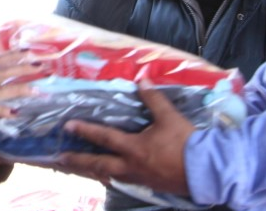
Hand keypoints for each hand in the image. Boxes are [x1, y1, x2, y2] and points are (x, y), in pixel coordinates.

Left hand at [52, 82, 194, 195]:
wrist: (205, 171)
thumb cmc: (185, 143)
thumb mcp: (169, 117)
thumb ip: (153, 99)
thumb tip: (142, 80)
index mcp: (133, 148)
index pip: (104, 138)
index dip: (85, 130)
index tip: (68, 126)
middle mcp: (130, 166)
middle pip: (98, 165)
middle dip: (78, 161)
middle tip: (60, 159)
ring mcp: (138, 178)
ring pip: (108, 176)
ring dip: (92, 171)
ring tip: (79, 168)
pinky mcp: (147, 185)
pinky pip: (121, 181)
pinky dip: (110, 177)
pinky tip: (109, 175)